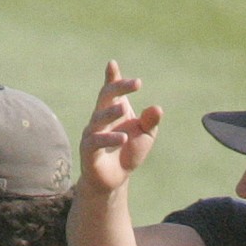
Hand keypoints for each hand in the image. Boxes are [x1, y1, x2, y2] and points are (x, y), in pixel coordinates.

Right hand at [79, 59, 162, 193]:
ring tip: (124, 109)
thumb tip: (157, 108)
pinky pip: (96, 142)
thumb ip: (150, 122)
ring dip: (110, 113)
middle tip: (136, 84)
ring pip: (98, 118)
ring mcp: (92, 134)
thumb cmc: (129, 153)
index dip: (112, 77)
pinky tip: (122, 138)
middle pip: (105, 97)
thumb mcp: (145, 136)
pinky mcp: (88, 151)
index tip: (113, 65)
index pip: (111, 90)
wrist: (116, 180)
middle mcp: (100, 118)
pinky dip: (109, 139)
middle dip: (118, 87)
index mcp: (112, 110)